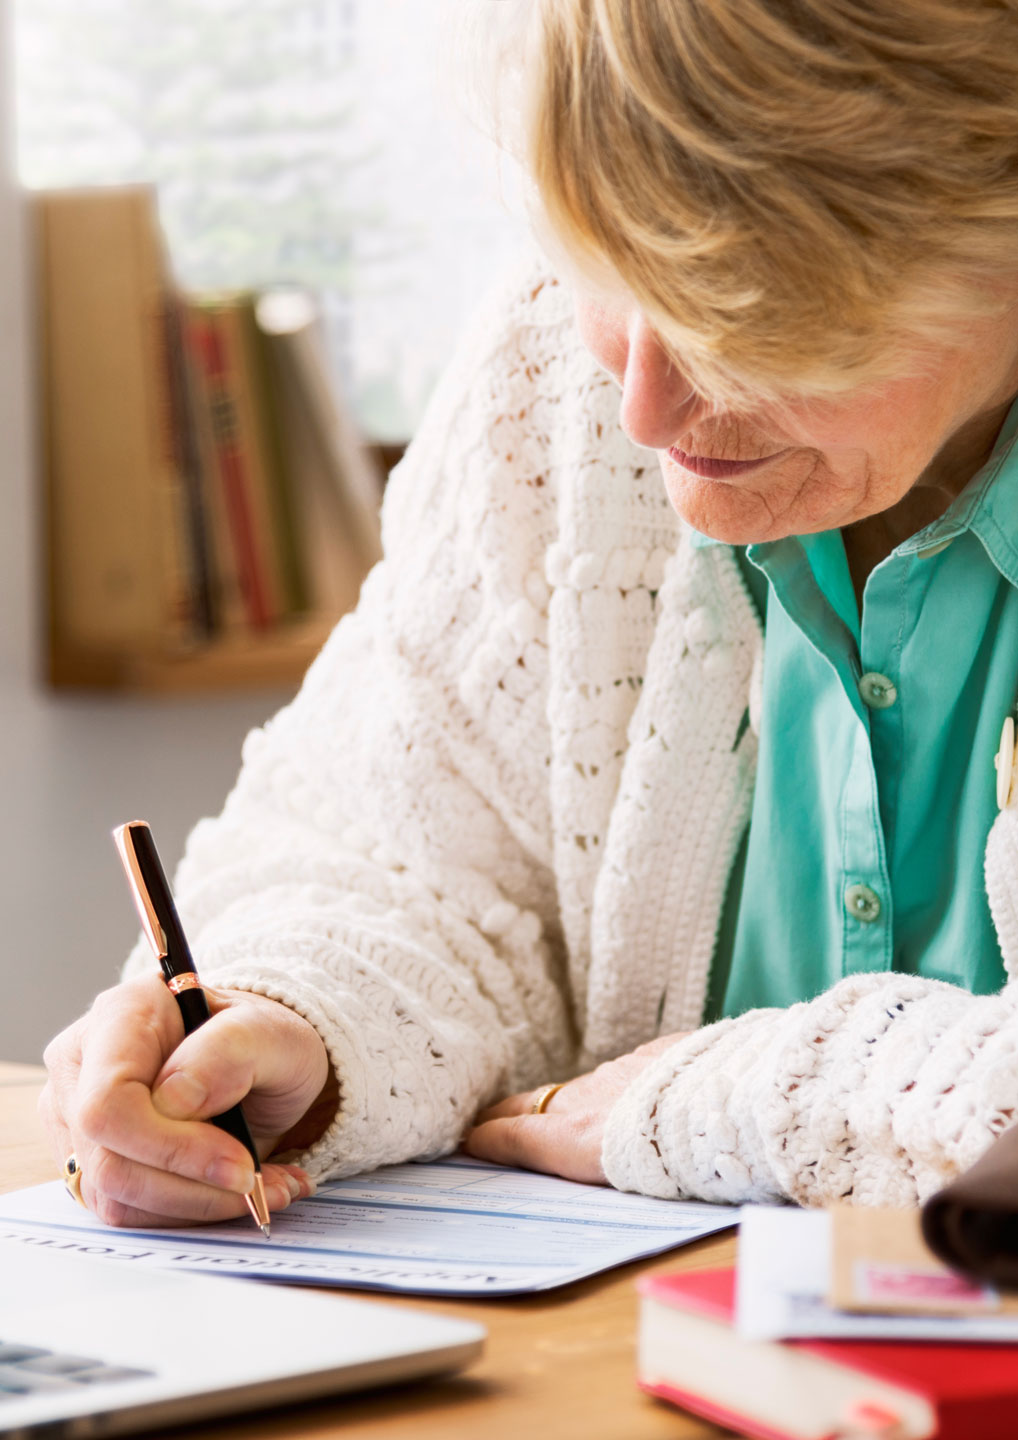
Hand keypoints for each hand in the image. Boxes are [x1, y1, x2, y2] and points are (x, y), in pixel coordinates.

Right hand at [40, 974, 335, 1227]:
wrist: (258, 1063)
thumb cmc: (261, 1040)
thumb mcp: (272, 1032)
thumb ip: (230, 1051)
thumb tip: (175, 1099)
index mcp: (122, 1013)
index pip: (109, 1101)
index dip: (171, 1147)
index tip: (240, 1163)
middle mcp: (82, 1062)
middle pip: (107, 1158)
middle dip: (191, 1185)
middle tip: (256, 1182)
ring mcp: (75, 1115)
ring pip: (114, 1196)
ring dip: (196, 1204)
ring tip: (261, 1185)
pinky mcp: (87, 1159)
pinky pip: (127, 1209)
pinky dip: (188, 1210)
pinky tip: (233, 1190)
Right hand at [463, 1032, 688, 1184]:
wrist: (735, 1106)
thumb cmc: (683, 1160)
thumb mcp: (617, 1178)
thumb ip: (567, 1156)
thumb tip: (522, 1147)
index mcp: (577, 1134)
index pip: (518, 1131)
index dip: (491, 1135)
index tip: (471, 1138)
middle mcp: (594, 1094)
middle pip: (543, 1102)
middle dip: (517, 1112)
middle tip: (494, 1123)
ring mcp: (630, 1067)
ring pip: (593, 1086)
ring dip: (583, 1103)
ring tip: (586, 1121)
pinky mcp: (666, 1050)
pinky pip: (637, 1070)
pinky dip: (631, 1086)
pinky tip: (651, 1098)